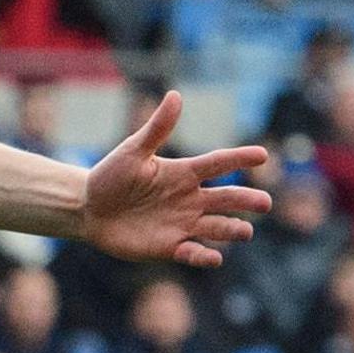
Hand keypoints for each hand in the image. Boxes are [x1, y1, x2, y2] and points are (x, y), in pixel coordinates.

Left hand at [78, 90, 270, 267]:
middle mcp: (190, 199)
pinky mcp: (170, 246)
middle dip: (247, 200)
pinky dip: (204, 256)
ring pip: (217, 227)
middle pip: (226, 199)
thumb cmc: (111, 177)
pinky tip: (214, 257)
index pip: (218, 164)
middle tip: (265, 202)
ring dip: (232, 229)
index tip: (262, 155)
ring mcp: (182, 223)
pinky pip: (193, 252)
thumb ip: (157, 129)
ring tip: (245, 231)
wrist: (89, 209)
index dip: (239, 159)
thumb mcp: (132, 151)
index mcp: (184, 173)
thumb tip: (175, 96)